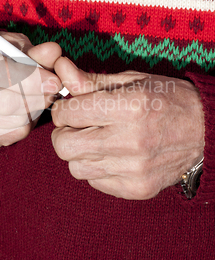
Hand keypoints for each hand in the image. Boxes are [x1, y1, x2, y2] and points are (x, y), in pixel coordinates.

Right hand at [0, 31, 61, 147]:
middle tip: (52, 91)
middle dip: (38, 98)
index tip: (54, 81)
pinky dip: (26, 123)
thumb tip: (54, 53)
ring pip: (14, 122)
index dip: (30, 80)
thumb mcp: (12, 44)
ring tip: (36, 97)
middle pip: (6, 103)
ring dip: (34, 110)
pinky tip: (23, 109)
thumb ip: (33, 51)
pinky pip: (12, 134)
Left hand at [51, 58, 204, 199]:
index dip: (62, 109)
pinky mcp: (138, 189)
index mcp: (129, 106)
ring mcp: (135, 169)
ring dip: (79, 153)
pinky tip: (112, 155)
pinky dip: (96, 168)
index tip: (70, 108)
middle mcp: (130, 141)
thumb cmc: (167, 99)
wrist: (207, 131)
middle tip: (75, 126)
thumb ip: (91, 80)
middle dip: (63, 133)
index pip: (68, 113)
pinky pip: (95, 182)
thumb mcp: (132, 81)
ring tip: (96, 140)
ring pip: (75, 167)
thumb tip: (59, 70)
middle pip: (64, 146)